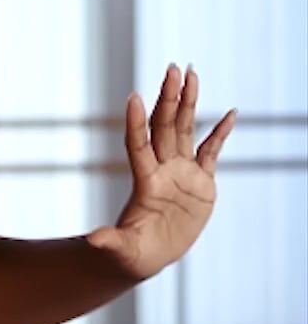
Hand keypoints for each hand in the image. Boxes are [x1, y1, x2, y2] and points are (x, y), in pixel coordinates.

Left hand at [89, 64, 236, 280]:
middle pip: (165, 126)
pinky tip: (232, 113)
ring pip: (186, 130)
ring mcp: (181, 173)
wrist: (148, 254)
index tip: (133, 96)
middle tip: (172, 68)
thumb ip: (109, 241)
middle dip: (169, 98)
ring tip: (192, 74)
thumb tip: (93, 242)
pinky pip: (212, 152)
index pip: (138, 145)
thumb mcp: (120, 248)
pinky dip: (221, 133)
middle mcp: (162, 170)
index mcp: (144, 182)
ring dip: (190, 103)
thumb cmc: (130, 252)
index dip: (136, 123)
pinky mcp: (201, 183)